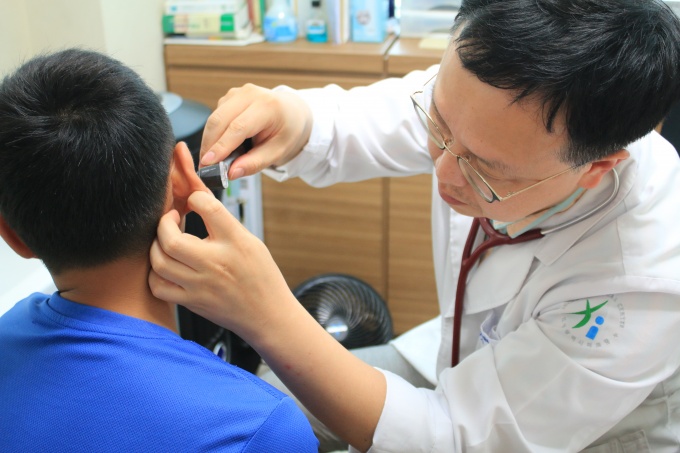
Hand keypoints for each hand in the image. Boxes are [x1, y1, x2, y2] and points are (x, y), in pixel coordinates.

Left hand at [148, 191, 294, 338]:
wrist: (268, 316)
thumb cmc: (261, 277)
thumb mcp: (252, 242)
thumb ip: (224, 223)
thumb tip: (200, 199)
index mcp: (236, 243)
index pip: (210, 208)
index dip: (196, 197)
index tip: (193, 200)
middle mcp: (216, 263)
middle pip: (172, 240)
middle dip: (164, 223)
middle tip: (171, 219)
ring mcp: (201, 286)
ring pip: (160, 262)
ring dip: (157, 245)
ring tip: (166, 240)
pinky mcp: (192, 302)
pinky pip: (159, 287)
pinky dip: (156, 273)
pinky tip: (166, 265)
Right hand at [199, 84, 312, 178]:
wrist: (292, 112)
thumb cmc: (287, 132)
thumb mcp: (278, 152)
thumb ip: (255, 163)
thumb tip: (231, 173)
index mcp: (268, 106)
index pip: (238, 127)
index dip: (221, 146)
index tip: (208, 163)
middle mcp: (251, 94)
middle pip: (220, 120)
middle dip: (209, 145)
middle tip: (205, 167)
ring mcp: (238, 92)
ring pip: (214, 117)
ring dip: (210, 140)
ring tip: (213, 160)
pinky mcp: (230, 96)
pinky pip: (216, 115)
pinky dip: (214, 133)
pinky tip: (222, 145)